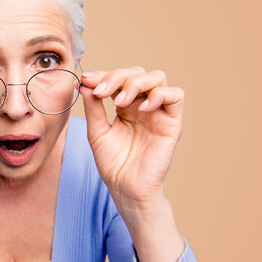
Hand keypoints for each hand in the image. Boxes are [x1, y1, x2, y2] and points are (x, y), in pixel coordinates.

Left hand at [80, 66, 184, 207]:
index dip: (104, 75)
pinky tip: (142, 109)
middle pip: (137, 73)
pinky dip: (159, 95)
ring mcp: (158, 113)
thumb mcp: (97, 131)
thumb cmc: (113, 163)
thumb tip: (85, 82)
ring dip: (135, 83)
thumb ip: (93, 107)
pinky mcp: (172, 123)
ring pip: (157, 78)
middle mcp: (143, 105)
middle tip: (101, 91)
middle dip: (117, 77)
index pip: (118, 78)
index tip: (87, 79)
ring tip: (119, 101)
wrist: (126, 188)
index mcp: (125, 106)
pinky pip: (175, 96)